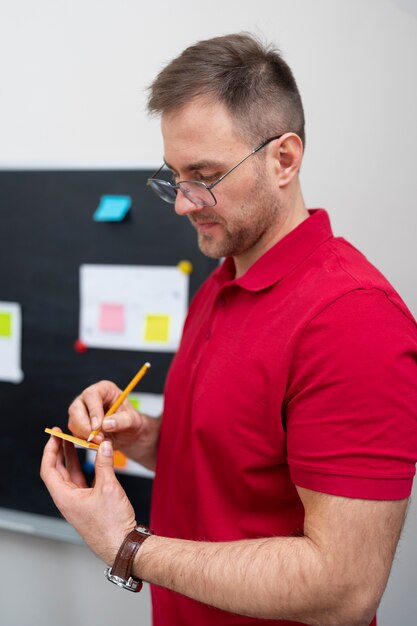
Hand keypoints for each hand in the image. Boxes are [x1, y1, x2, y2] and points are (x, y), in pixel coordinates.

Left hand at [40, 429, 136, 564]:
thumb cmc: (112, 525)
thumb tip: (104, 445)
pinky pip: (83, 481)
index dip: (50, 451)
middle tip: (63, 434)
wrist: (123, 545)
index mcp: (65, 497)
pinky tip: (93, 459)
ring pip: (72, 475)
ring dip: (73, 458)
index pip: (49, 469)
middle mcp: (68, 500)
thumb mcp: (109, 488)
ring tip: (76, 441)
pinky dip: (86, 468)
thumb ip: (105, 463)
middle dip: (60, 451)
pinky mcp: (89, 504)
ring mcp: (79, 503)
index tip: (54, 436)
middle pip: (58, 471)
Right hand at [68, 380, 159, 467]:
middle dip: (85, 426)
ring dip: (85, 435)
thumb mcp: (133, 420)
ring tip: (102, 441)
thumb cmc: (132, 422)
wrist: (129, 434)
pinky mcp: (79, 424)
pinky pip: (74, 433)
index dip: (93, 411)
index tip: (98, 427)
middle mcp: (89, 398)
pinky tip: (97, 443)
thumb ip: (122, 420)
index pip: (91, 395)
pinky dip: (84, 440)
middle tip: (98, 439)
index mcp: (104, 390)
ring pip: (73, 422)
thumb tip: (106, 424)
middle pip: (76, 409)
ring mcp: (82, 411)